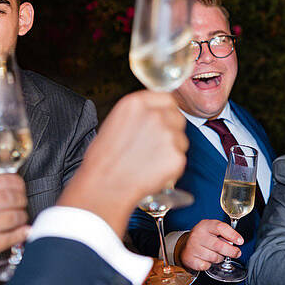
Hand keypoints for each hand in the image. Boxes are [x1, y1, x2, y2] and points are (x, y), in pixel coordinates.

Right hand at [0, 173, 27, 279]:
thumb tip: (3, 186)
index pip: (1, 180)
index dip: (16, 183)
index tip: (19, 186)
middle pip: (11, 197)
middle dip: (21, 199)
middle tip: (22, 201)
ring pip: (15, 216)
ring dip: (22, 216)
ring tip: (20, 216)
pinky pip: (12, 237)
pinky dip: (22, 232)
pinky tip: (24, 230)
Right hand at [59, 90, 187, 235]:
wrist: (105, 186)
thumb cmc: (103, 160)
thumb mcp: (115, 123)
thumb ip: (138, 115)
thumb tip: (152, 115)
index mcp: (136, 103)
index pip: (166, 98)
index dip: (165, 111)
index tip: (162, 120)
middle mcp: (155, 115)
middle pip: (177, 117)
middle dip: (171, 130)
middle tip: (154, 145)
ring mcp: (168, 136)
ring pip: (181, 139)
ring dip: (171, 149)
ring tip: (148, 161)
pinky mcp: (176, 157)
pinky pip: (180, 159)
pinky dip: (171, 166)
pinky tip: (153, 171)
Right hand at [176, 219, 242, 271]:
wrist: (185, 247)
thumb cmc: (204, 238)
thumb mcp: (212, 230)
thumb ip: (224, 234)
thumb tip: (237, 241)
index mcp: (205, 225)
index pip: (220, 227)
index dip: (232, 235)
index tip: (240, 241)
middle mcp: (197, 235)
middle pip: (219, 245)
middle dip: (231, 251)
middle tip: (237, 253)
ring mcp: (192, 247)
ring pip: (214, 257)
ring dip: (219, 258)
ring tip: (216, 254)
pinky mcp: (190, 259)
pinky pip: (206, 265)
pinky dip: (209, 264)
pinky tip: (206, 259)